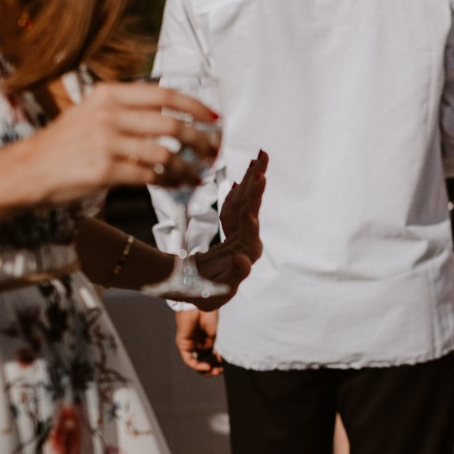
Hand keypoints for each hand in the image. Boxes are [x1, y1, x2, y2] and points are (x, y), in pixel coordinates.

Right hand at [24, 81, 217, 205]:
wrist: (29, 169)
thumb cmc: (65, 144)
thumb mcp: (92, 112)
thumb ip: (127, 111)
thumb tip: (173, 118)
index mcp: (109, 94)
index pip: (163, 95)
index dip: (194, 106)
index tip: (212, 117)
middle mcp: (109, 114)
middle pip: (171, 124)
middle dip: (199, 139)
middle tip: (212, 149)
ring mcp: (106, 142)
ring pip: (164, 154)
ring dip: (186, 166)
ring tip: (196, 173)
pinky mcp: (104, 171)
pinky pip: (148, 176)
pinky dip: (167, 180)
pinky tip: (175, 183)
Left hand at [174, 309, 221, 374]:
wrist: (201, 304)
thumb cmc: (210, 315)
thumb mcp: (218, 334)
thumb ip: (218, 348)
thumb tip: (220, 361)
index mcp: (208, 340)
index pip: (212, 358)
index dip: (218, 365)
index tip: (226, 368)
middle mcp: (199, 343)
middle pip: (204, 362)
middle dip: (212, 369)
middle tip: (220, 371)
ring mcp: (191, 344)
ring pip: (196, 363)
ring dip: (205, 370)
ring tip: (214, 371)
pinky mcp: (183, 344)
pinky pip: (189, 359)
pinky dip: (197, 365)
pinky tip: (206, 366)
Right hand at [188, 151, 267, 310]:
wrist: (192, 289)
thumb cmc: (204, 294)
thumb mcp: (216, 292)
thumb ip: (235, 276)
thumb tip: (244, 259)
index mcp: (246, 256)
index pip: (250, 231)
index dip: (251, 213)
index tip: (253, 194)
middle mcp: (248, 244)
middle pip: (252, 210)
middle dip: (256, 186)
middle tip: (262, 163)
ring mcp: (241, 236)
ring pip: (245, 204)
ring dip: (250, 181)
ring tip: (257, 159)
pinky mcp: (232, 232)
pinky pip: (234, 208)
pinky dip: (236, 193)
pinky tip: (241, 180)